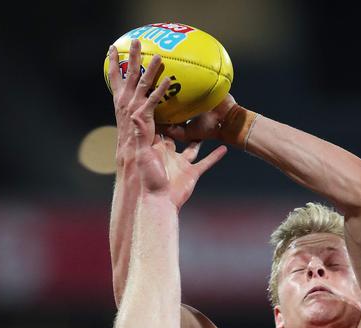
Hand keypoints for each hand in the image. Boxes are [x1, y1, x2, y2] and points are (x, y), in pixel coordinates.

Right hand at [107, 38, 162, 164]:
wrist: (131, 156)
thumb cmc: (132, 141)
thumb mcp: (130, 121)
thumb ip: (135, 109)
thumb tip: (143, 102)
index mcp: (120, 102)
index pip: (115, 78)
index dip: (114, 63)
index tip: (112, 49)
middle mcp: (125, 102)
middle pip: (129, 74)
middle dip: (132, 56)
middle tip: (136, 41)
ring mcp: (134, 108)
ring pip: (142, 82)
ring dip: (150, 68)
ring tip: (158, 55)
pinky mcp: (144, 116)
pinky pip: (154, 99)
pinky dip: (161, 89)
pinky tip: (168, 79)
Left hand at [131, 83, 226, 208]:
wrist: (160, 203)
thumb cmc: (149, 180)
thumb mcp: (143, 153)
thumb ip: (141, 134)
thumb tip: (135, 113)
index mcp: (157, 146)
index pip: (158, 122)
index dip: (160, 108)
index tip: (164, 91)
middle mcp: (169, 152)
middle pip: (176, 131)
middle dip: (179, 118)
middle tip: (186, 99)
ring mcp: (181, 162)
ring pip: (194, 145)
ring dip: (200, 136)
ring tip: (208, 121)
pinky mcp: (192, 172)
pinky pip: (206, 162)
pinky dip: (215, 156)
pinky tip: (225, 147)